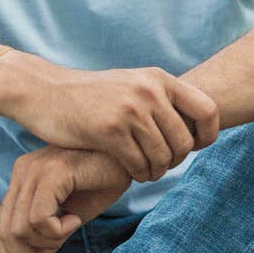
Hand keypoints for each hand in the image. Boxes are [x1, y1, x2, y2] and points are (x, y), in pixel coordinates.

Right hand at [0, 58, 218, 181]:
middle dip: (176, 160)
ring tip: (146, 171)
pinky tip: (131, 173)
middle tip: (162, 165)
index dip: (207, 135)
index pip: (208, 109)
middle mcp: (149, 91)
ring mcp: (129, 110)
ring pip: (163, 156)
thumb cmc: (92, 95)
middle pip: (185, 141)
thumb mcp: (132, 84)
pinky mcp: (109, 130)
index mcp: (159, 78)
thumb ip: (162, 98)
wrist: (45, 92)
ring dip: (157, 171)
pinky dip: (139, 174)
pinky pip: (139, 164)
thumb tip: (197, 122)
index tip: (194, 147)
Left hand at [0, 147, 132, 252]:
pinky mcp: (51, 173)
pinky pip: (39, 219)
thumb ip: (48, 233)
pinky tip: (76, 219)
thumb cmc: (105, 181)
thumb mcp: (71, 213)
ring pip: (21, 229)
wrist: (131, 157)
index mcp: (23, 179)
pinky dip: (57, 230)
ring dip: (48, 242)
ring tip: (72, 228)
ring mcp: (34, 169)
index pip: (0, 227)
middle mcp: (23, 171)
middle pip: (5, 231)